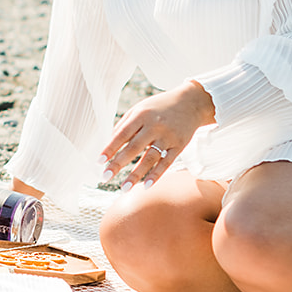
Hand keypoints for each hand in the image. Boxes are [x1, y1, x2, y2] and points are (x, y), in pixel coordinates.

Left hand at [99, 81, 215, 189]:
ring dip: (136, 175)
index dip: (110, 148)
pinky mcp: (179, 146)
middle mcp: (154, 126)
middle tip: (105, 177)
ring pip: (150, 158)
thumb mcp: (140, 108)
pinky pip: (166, 163)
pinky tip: (146, 186)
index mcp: (141, 115)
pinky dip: (156, 175)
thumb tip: (109, 145)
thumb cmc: (158, 107)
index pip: (122, 134)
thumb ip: (124, 125)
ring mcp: (167, 137)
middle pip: (133, 148)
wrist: (191, 103)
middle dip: (118, 164)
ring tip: (124, 188)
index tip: (99, 162)